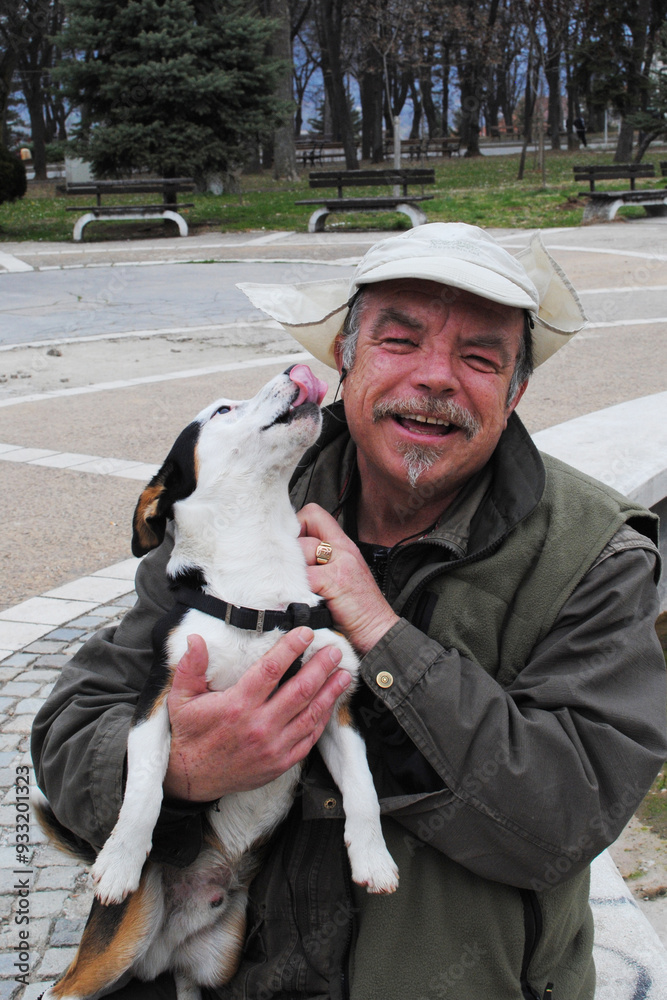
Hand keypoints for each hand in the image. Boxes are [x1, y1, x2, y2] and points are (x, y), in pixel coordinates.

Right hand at [163, 629, 350, 801]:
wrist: (190, 779)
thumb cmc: (189, 735)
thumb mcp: (181, 698)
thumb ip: (190, 666)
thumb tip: (195, 638)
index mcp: (237, 705)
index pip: (271, 670)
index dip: (291, 648)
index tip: (305, 633)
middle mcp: (259, 726)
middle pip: (299, 690)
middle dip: (321, 667)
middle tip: (335, 650)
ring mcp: (273, 747)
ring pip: (310, 714)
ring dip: (330, 692)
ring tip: (343, 674)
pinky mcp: (280, 763)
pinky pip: (308, 738)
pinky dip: (322, 719)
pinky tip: (331, 704)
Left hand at [298, 504, 398, 654]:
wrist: (379, 630)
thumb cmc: (359, 608)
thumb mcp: (344, 575)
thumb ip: (324, 561)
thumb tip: (291, 557)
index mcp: (344, 545)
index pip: (313, 514)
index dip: (297, 526)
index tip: (292, 547)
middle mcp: (343, 549)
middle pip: (302, 530)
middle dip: (291, 552)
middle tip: (292, 573)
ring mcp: (340, 564)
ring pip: (300, 551)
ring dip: (293, 572)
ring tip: (298, 589)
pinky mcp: (335, 581)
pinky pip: (305, 576)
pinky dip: (298, 589)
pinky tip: (303, 600)